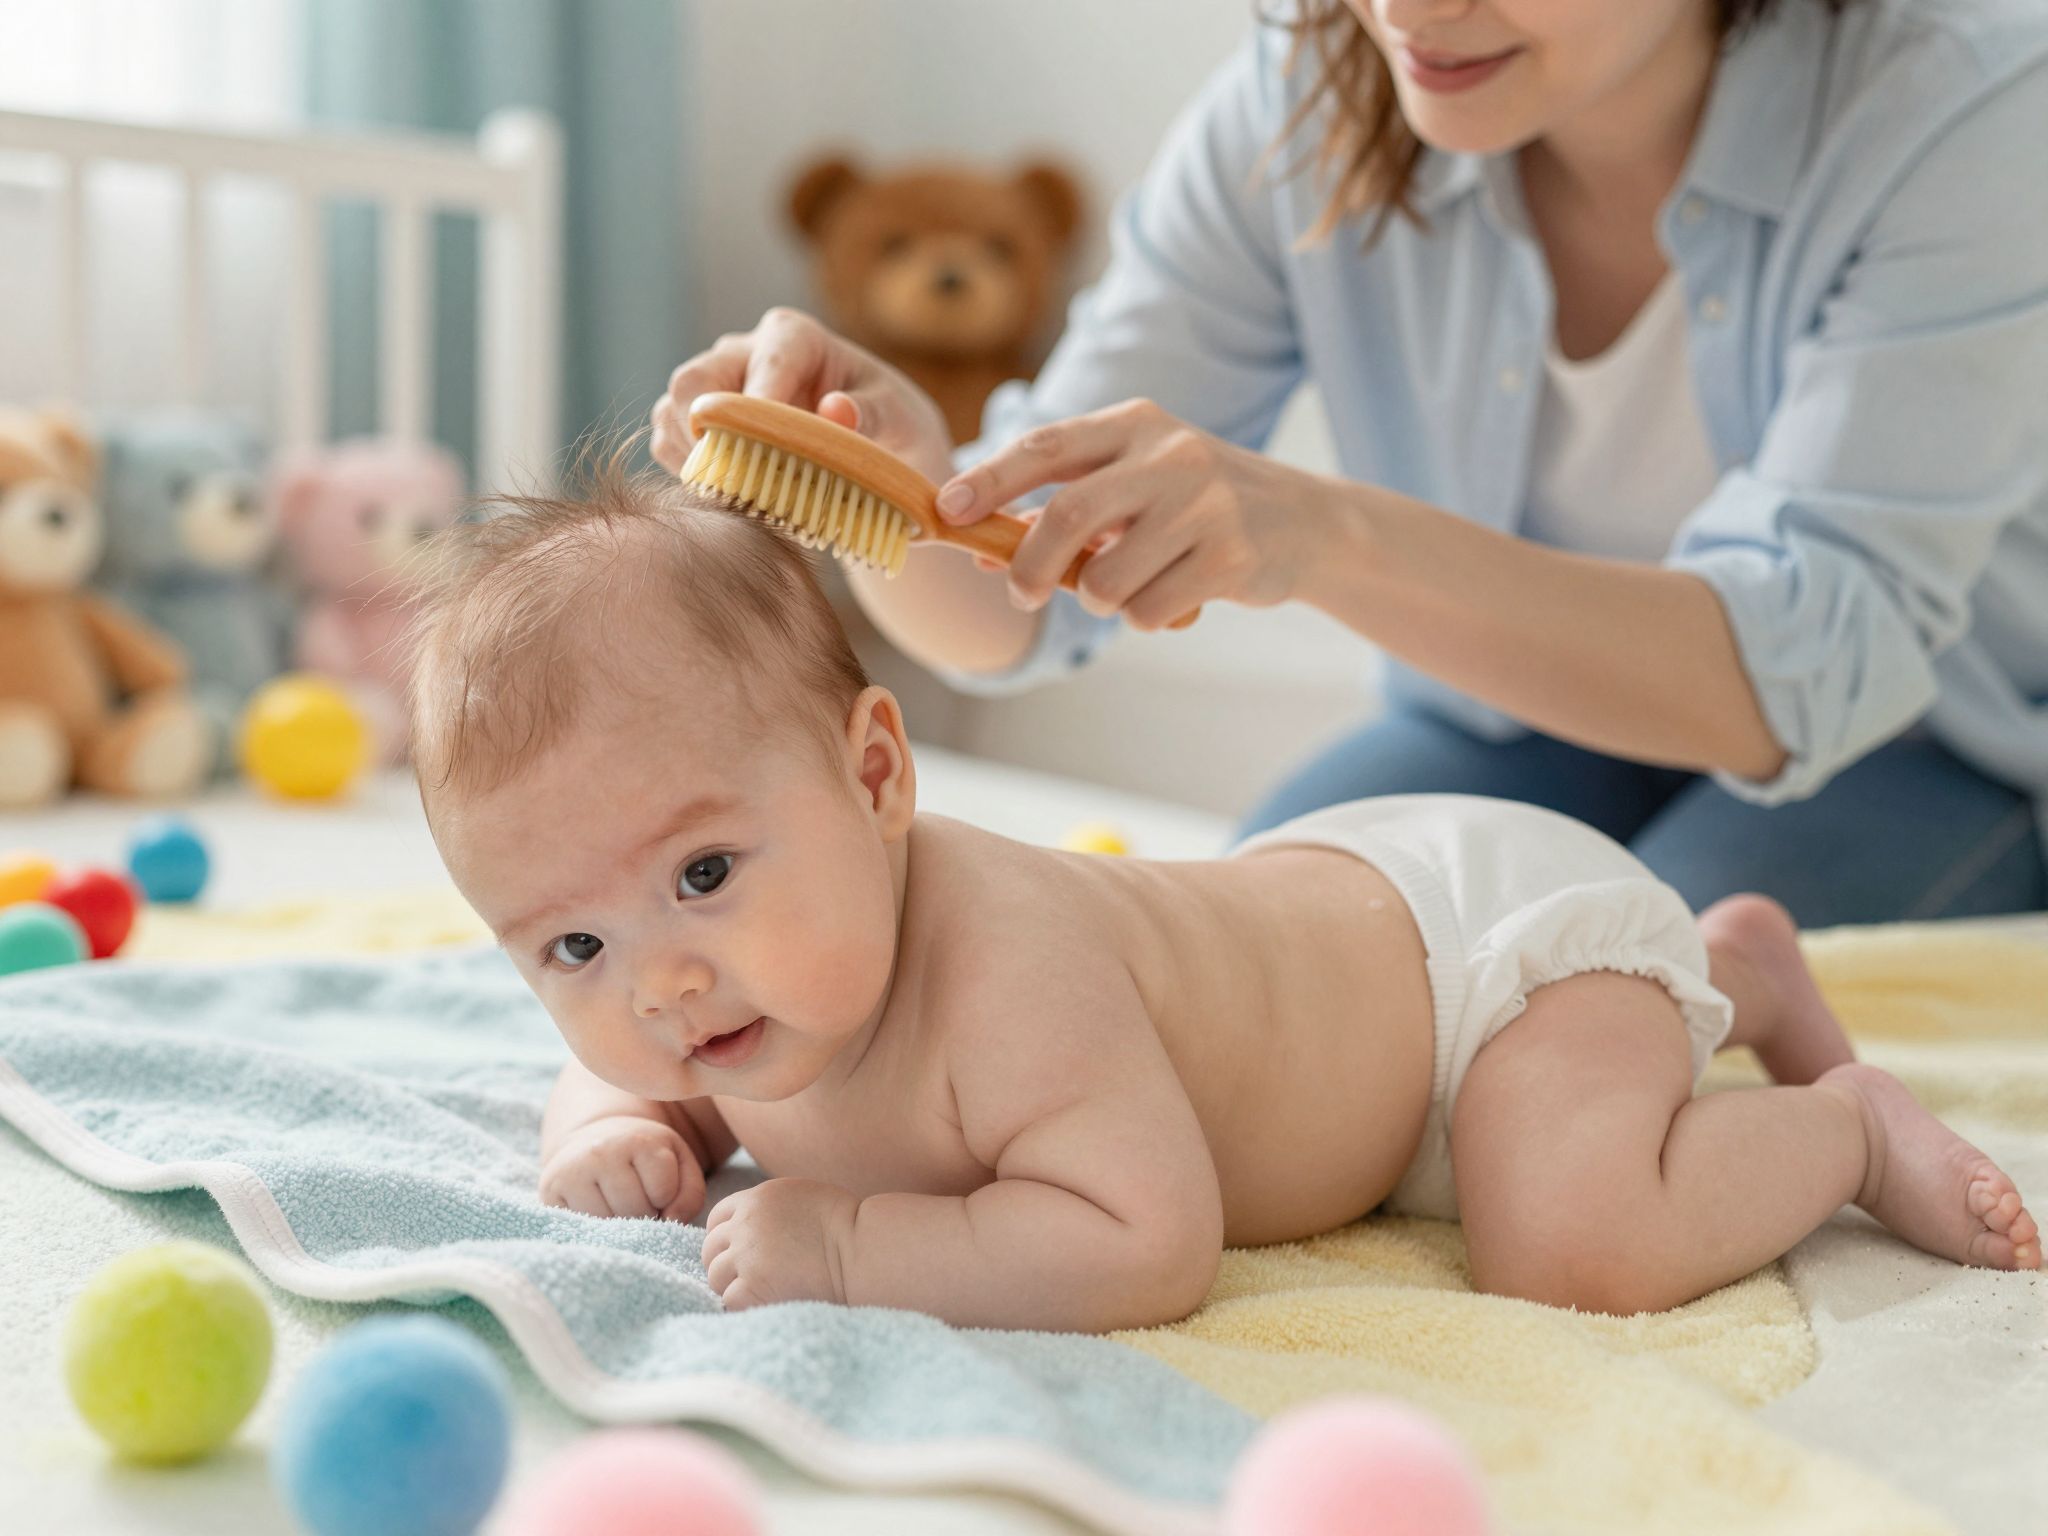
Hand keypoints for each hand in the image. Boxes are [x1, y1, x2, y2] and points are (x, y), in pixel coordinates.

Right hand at [538, 1115, 704, 1222]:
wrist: (595, 1138)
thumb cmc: (643, 1158)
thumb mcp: (678, 1164)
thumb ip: (689, 1195)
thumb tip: (670, 1221)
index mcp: (640, 1140)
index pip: (664, 1192)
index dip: (665, 1197)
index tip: (657, 1185)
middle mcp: (602, 1150)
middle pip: (634, 1210)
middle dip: (642, 1213)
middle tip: (636, 1198)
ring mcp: (572, 1169)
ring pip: (606, 1223)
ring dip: (617, 1223)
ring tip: (616, 1203)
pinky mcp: (550, 1189)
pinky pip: (579, 1228)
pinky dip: (592, 1227)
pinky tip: (595, 1209)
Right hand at [650, 307, 955, 485]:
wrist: (878, 447)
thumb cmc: (891, 426)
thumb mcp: (898, 419)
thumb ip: (872, 414)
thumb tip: (837, 408)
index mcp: (793, 337)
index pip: (762, 363)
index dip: (759, 410)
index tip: (768, 455)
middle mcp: (743, 352)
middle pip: (692, 383)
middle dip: (709, 437)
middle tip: (741, 487)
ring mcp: (714, 385)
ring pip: (673, 415)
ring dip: (699, 463)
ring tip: (744, 502)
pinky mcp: (695, 421)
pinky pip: (669, 444)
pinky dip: (691, 476)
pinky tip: (732, 500)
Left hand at [701, 1178, 858, 1310]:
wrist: (862, 1250)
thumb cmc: (845, 1226)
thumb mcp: (800, 1197)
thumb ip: (768, 1210)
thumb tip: (749, 1230)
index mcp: (756, 1198)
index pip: (717, 1219)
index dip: (725, 1238)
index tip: (740, 1252)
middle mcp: (744, 1224)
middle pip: (711, 1250)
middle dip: (726, 1264)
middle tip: (752, 1277)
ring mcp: (746, 1256)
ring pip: (716, 1277)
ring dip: (734, 1286)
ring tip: (764, 1291)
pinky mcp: (752, 1286)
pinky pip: (730, 1300)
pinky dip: (745, 1305)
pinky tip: (767, 1303)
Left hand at [932, 399, 1338, 629]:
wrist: (1303, 522)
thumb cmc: (1193, 505)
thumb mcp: (1132, 487)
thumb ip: (1060, 510)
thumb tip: (979, 552)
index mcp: (1135, 425)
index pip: (1046, 445)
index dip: (989, 478)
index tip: (947, 509)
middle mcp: (1171, 455)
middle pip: (1069, 513)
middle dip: (1030, 564)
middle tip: (1021, 594)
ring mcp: (1206, 504)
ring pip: (1107, 578)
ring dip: (1100, 600)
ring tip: (1128, 587)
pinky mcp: (1231, 557)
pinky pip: (1148, 610)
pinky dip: (1142, 617)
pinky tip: (1172, 595)